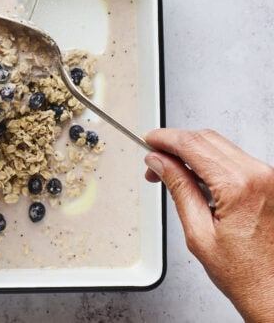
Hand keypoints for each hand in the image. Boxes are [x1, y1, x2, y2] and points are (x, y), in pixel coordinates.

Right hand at [145, 128, 273, 321]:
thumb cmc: (245, 273)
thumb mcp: (198, 232)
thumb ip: (178, 188)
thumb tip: (160, 163)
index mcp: (240, 186)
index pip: (192, 144)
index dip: (165, 139)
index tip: (150, 141)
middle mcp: (260, 175)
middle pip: (206, 139)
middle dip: (175, 145)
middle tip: (154, 162)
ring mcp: (268, 177)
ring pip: (219, 146)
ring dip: (191, 152)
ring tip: (171, 173)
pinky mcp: (270, 182)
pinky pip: (233, 159)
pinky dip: (209, 162)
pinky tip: (195, 178)